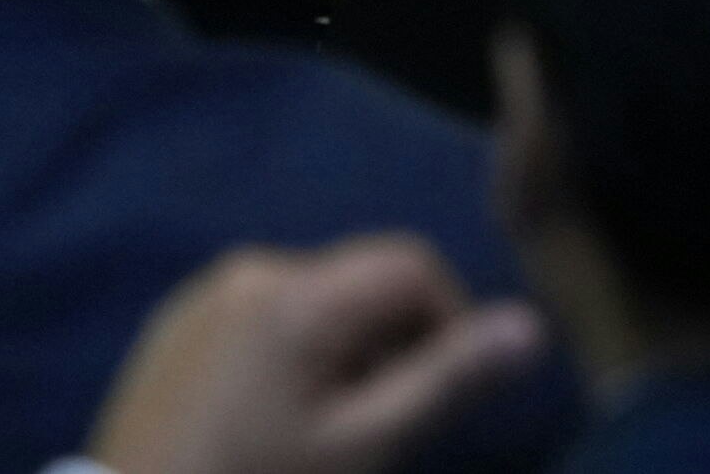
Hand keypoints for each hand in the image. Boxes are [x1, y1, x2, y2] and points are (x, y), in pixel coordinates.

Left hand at [85, 238, 544, 473]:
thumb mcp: (367, 445)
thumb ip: (448, 380)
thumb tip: (530, 324)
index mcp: (299, 293)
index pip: (413, 263)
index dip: (450, 324)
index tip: (438, 400)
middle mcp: (252, 270)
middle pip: (362, 283)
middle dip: (393, 347)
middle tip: (377, 430)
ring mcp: (206, 292)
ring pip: (316, 304)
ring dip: (345, 356)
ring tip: (321, 437)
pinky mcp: (178, 322)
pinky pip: (264, 319)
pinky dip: (294, 358)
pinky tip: (271, 426)